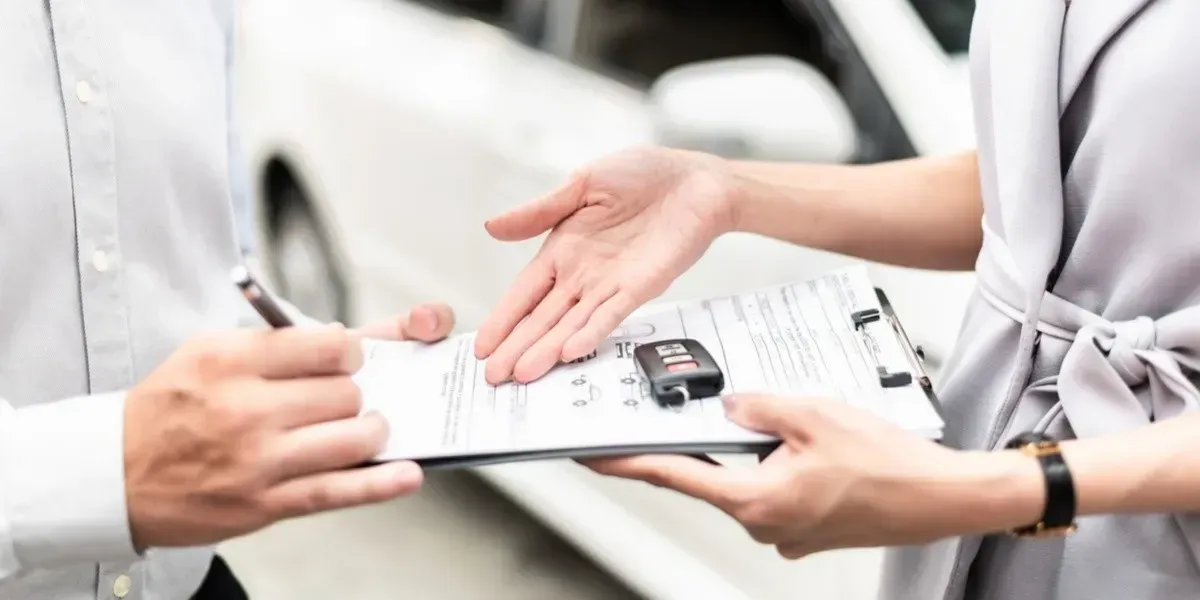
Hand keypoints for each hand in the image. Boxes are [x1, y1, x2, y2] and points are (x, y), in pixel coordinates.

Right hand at [123, 302, 454, 549]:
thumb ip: (281, 343)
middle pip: (347, 393)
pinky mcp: (265, 503)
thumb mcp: (213, 353)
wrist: (115, 472)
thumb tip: (357, 336)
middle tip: (343, 400)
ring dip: (371, 432)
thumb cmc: (174, 406)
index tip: (349, 358)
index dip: (352, 350)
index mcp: (233, 360)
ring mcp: (258, 459)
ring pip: (352, 438)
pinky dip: (380, 484)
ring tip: (363, 429)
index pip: (327, 344)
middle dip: (357, 394)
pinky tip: (407, 474)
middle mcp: (247, 408)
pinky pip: (337, 491)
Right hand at [474, 146, 738, 383]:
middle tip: (493, 378)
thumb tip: (491, 226)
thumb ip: (540, 210)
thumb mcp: (583, 184)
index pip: (524, 292)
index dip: (503, 319)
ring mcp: (610, 285)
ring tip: (522, 374)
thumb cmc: (643, 175)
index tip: (482, 347)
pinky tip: (570, 352)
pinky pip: (611, 314)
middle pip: (542, 318)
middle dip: (516, 347)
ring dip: (546, 349)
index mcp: (562, 249)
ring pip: (571, 324)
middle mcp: (582, 274)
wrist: (697, 180)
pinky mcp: (641, 287)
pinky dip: (591, 332)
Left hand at [586, 394, 1044, 558]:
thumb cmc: (890, 465)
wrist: (946, 499)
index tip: (590, 452)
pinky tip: (805, 440)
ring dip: (752, 449)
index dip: (624, 461)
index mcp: (755, 499)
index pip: (672, 474)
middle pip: (710, 475)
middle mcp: (762, 522)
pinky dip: (777, 462)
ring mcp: (785, 529)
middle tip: (699, 410)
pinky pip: (775, 487)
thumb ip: (760, 407)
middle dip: (703, 442)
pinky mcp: (806, 526)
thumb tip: (729, 404)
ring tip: (787, 420)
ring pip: (746, 478)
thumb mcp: (815, 415)